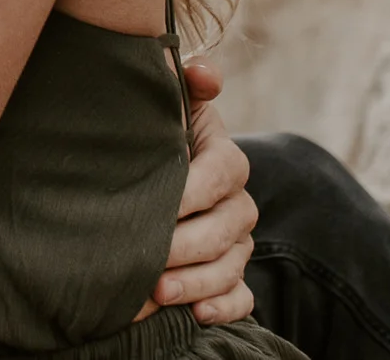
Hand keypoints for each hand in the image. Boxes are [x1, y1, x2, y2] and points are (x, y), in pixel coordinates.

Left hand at [157, 58, 256, 324]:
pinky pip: (242, 298)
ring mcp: (237, 242)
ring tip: (157, 291)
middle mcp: (238, 203)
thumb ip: (186, 84)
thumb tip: (203, 73)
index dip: (194, 189)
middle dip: (186, 246)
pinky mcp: (232, 276)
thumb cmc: (156, 137)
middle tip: (147, 261)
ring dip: (197, 282)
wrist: (151, 172)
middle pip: (226, 227)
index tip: (159, 205)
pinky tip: (195, 314)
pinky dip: (222, 308)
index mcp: (225, 158)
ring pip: (231, 266)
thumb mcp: (168, 107)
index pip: (225, 170)